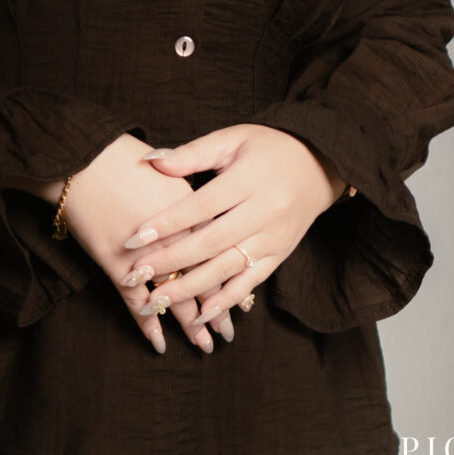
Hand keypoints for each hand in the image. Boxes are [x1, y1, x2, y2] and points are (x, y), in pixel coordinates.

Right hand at [39, 133, 221, 354]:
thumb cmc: (125, 160)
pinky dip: (148, 324)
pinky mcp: (119, 266)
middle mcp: (177, 237)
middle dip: (217, 308)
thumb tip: (208, 208)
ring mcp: (148, 255)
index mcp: (193, 211)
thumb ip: (191, 193)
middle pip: (204, 279)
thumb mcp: (170, 170)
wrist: (84, 160)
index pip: (221, 251)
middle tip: (228, 332)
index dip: (232, 277)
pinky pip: (137, 303)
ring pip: (177, 296)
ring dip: (191, 322)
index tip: (245, 299)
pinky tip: (161, 343)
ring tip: (206, 343)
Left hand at [125, 124, 347, 325]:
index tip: (133, 238)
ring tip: (157, 300)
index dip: (167, 223)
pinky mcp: (280, 254)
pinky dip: (226, 301)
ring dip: (190, 288)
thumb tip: (149, 162)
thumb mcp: (233, 139)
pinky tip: (201, 315)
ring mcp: (274, 236)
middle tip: (134, 275)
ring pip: (228, 268)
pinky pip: (251, 282)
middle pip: (211, 242)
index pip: (202, 206)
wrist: (320, 164)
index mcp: (250, 178)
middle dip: (170, 262)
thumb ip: (192, 153)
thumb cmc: (268, 147)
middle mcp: (265, 210)